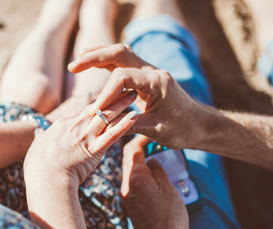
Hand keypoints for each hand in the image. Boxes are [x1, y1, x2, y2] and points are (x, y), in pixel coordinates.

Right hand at [24, 90, 137, 184]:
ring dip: (121, 105)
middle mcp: (76, 126)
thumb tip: (43, 139)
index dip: (97, 104)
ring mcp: (86, 136)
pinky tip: (134, 117)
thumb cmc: (38, 168)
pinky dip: (124, 125)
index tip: (107, 98)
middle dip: (111, 96)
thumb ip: (45, 141)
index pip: (83, 111)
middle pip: (97, 107)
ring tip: (133, 95)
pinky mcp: (94, 149)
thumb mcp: (40, 148)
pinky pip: (112, 135)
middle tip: (124, 86)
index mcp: (63, 125)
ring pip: (106, 116)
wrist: (45, 180)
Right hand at [69, 44, 205, 148]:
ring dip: (98, 56)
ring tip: (78, 62)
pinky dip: (106, 64)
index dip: (106, 91)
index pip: (123, 76)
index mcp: (157, 82)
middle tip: (73, 66)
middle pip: (119, 54)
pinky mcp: (145, 78)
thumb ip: (129, 124)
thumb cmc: (182, 129)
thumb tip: (104, 123)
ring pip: (120, 55)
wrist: (199, 124)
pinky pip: (123, 65)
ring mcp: (149, 72)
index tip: (96, 110)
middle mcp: (152, 72)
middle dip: (94, 58)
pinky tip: (93, 65)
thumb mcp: (156, 130)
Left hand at [121, 135, 188, 228]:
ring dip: (141, 161)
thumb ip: (158, 171)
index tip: (151, 134)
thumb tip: (151, 161)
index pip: (132, 149)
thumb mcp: (168, 189)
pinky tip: (153, 176)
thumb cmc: (168, 218)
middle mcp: (127, 184)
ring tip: (155, 158)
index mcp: (136, 177)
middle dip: (139, 148)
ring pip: (131, 170)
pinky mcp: (130, 203)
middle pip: (129, 158)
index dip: (141, 138)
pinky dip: (141, 174)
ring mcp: (127, 195)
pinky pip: (133, 182)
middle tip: (153, 143)